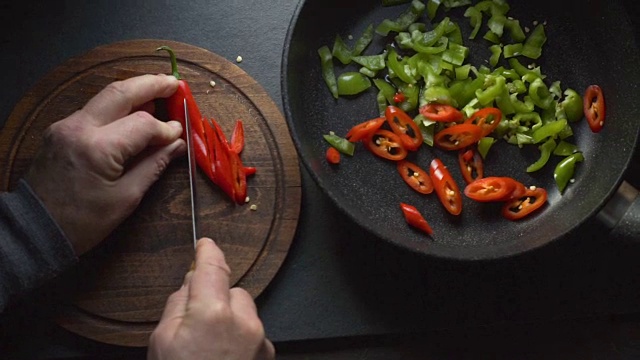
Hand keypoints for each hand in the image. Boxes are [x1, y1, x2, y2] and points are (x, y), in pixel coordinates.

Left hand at [24, 74, 184, 254]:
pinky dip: (116, 108)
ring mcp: (65, 126)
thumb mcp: (126, 197)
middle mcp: (79, 128)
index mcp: (98, 148)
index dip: (165, 128)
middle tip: (174, 83)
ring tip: (158, 91)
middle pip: (120, 93)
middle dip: (150, 84)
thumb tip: (176, 144)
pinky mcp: (59, 130)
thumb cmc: (83, 222)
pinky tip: (132, 113)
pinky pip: (94, 111)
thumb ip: (153, 165)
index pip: (143, 124)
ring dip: (133, 93)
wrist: (35, 229)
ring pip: (105, 97)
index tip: (179, 134)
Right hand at [148, 238, 274, 359]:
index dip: (208, 252)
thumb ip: (177, 305)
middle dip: (217, 300)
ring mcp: (260, 340)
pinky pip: (254, 334)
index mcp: (213, 313)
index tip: (206, 245)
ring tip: (210, 346)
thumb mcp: (162, 341)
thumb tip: (190, 284)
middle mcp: (244, 323)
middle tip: (197, 326)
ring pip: (245, 313)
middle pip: (232, 292)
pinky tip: (224, 355)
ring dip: (231, 321)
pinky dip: (240, 339)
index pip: (213, 267)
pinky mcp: (267, 354)